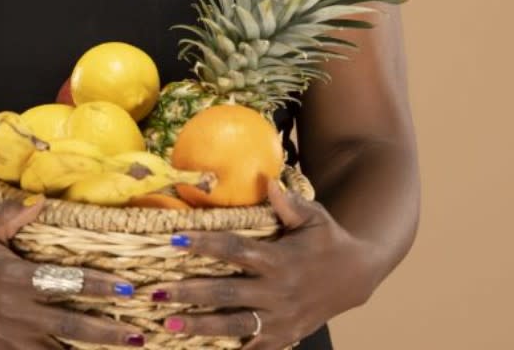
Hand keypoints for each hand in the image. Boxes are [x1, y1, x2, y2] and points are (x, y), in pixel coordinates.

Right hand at [0, 196, 144, 348]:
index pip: (62, 283)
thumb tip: (43, 198)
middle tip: (136, 334)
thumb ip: (15, 213)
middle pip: (66, 326)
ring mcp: (4, 338)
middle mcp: (12, 312)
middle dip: (103, 332)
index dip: (95, 287)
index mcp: (12, 277)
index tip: (125, 288)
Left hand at [135, 179, 375, 347]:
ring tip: (168, 326)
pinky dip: (227, 349)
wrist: (356, 277)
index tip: (175, 240)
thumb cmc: (327, 239)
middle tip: (157, 291)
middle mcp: (277, 292)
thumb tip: (266, 180)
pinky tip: (197, 349)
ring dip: (200, 327)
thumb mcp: (314, 217)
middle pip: (227, 292)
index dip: (205, 245)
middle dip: (190, 293)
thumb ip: (288, 203)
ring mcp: (280, 319)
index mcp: (280, 259)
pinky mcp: (284, 337)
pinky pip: (252, 347)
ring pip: (234, 325)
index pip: (235, 251)